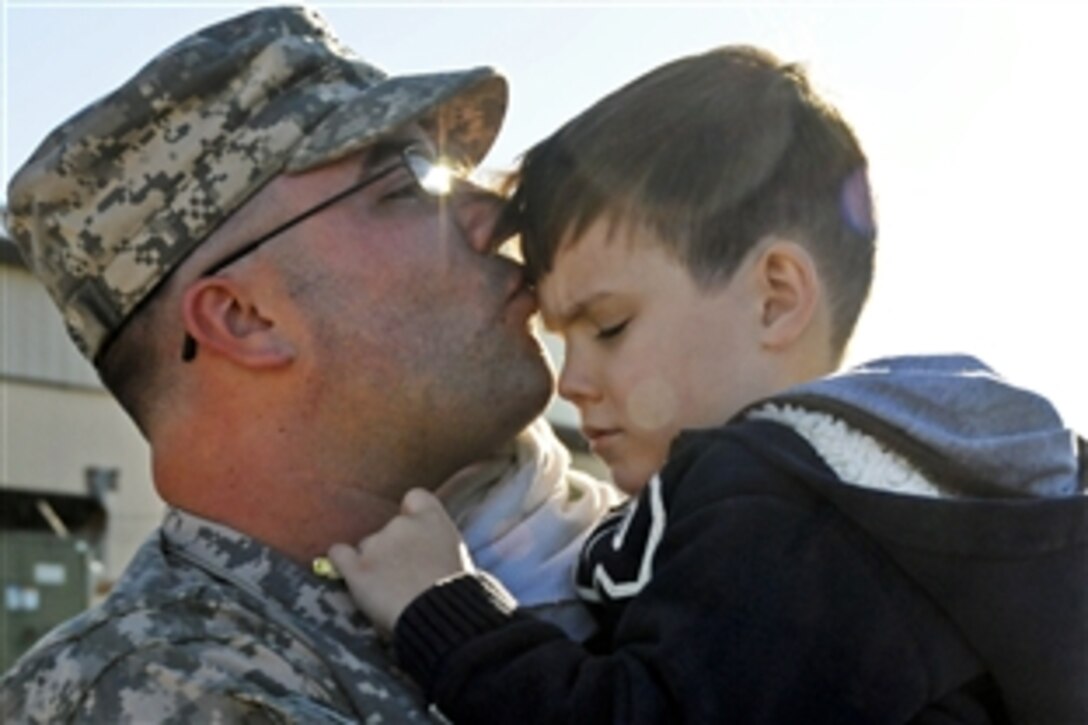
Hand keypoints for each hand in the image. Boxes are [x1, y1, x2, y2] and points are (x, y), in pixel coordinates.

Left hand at [328, 488, 474, 634]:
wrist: (440, 616)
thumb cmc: (457, 595)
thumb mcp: (457, 557)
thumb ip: (437, 543)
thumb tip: (429, 551)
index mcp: (433, 519)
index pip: (416, 498)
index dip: (412, 514)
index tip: (414, 532)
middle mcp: (402, 524)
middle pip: (390, 528)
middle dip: (393, 547)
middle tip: (404, 575)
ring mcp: (377, 544)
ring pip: (367, 547)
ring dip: (374, 562)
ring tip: (387, 590)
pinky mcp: (357, 568)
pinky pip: (339, 555)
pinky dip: (342, 561)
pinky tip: (349, 572)